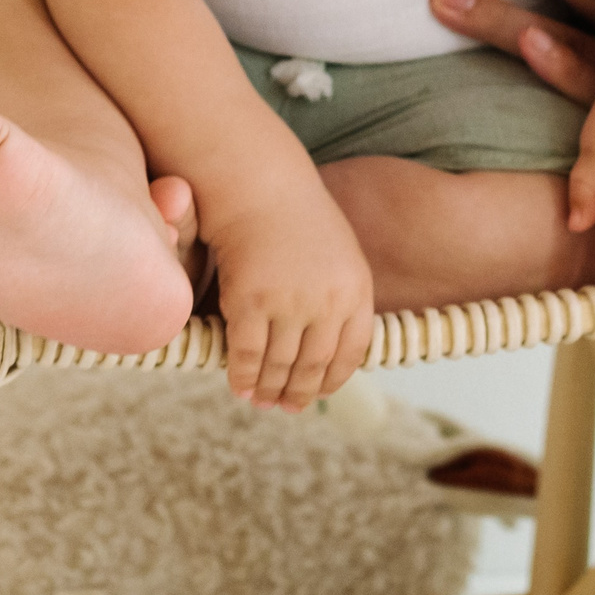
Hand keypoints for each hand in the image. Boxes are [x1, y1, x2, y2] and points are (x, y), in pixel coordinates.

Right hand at [200, 179, 376, 410]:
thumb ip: (342, 298)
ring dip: (268, 389)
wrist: (261, 188)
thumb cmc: (298, 219)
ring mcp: (288, 304)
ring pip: (278, 366)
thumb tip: (334, 344)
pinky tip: (237, 385)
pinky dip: (241, 375)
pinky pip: (246, 354)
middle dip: (298, 394)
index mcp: (357, 291)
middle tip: (286, 407)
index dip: (332, 381)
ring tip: (261, 400)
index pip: (351, 355)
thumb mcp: (341, 255)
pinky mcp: (249, 302)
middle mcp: (327, 303)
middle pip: (313, 366)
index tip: (319, 393)